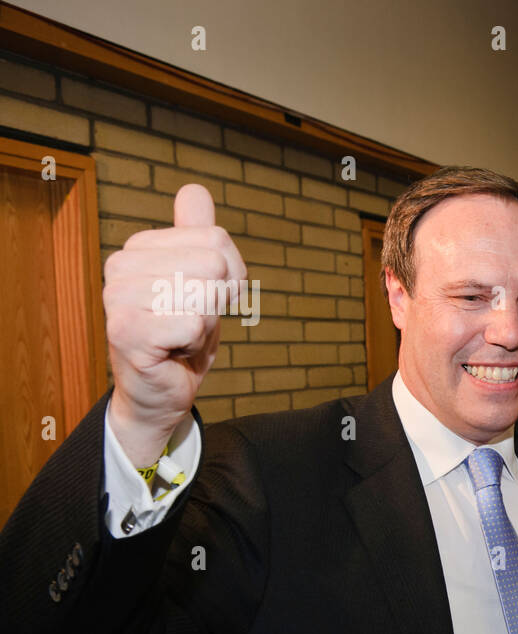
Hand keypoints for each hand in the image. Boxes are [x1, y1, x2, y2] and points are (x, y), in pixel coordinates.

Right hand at [104, 184, 245, 465]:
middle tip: (193, 323)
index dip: (231, 277)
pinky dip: (195, 344)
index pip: (217, 240)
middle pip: (215, 264)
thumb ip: (197, 234)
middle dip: (219, 302)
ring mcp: (118, 297)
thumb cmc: (182, 335)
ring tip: (180, 337)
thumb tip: (194, 189)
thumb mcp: (200, 280)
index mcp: (139, 247)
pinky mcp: (126, 331)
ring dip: (205, 325)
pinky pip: (194, 324)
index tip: (207, 300)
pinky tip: (173, 351)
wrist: (162, 389)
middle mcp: (120, 265)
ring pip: (205, 294)